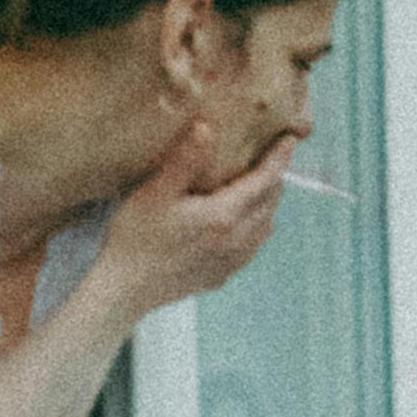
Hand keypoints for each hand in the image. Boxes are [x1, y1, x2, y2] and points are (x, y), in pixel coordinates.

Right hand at [94, 112, 293, 314]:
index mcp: (224, 215)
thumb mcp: (155, 193)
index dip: (279, 158)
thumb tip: (206, 127)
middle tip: (273, 157)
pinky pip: (253, 247)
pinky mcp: (222, 274)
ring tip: (261, 187)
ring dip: (268, 204)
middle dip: (275, 178)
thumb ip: (184, 160)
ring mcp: (232, 261)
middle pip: (270, 203)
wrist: (126, 289)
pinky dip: (257, 228)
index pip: (264, 181)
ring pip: (265, 227)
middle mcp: (237, 240)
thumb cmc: (135, 237)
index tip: (291, 139)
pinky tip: (245, 223)